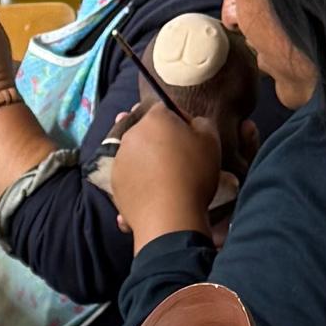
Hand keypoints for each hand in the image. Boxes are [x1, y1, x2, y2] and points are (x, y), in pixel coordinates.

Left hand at [105, 91, 218, 242]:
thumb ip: (201, 122)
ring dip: (148, 162)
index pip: (165, 109)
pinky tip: (154, 193)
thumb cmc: (194, 173)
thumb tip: (190, 123)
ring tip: (165, 180)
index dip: (179, 123)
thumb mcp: (211, 139)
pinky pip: (131, 177)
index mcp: (154, 119)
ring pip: (137, 155)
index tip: (189, 139)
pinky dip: (140, 182)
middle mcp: (131, 135)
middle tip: (177, 160)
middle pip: (147, 132)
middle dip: (159, 141)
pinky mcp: (114, 184)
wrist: (170, 216)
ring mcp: (119, 160)